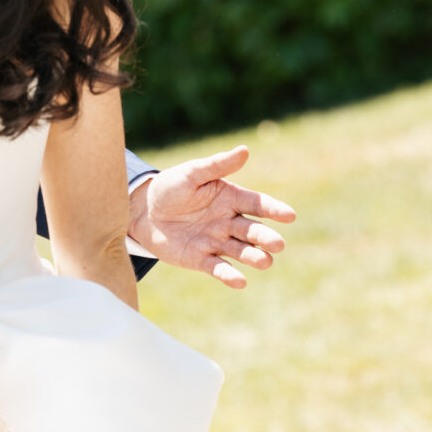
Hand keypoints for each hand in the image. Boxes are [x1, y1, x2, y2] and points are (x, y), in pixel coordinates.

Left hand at [128, 145, 295, 288]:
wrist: (142, 211)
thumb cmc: (170, 188)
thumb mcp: (192, 173)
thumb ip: (217, 165)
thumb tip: (245, 150)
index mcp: (230, 199)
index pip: (257, 204)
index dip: (273, 210)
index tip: (289, 215)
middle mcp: (229, 222)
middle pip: (253, 230)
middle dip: (265, 238)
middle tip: (277, 244)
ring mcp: (217, 242)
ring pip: (241, 251)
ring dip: (253, 257)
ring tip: (265, 261)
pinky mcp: (202, 259)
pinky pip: (218, 268)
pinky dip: (229, 275)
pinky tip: (239, 281)